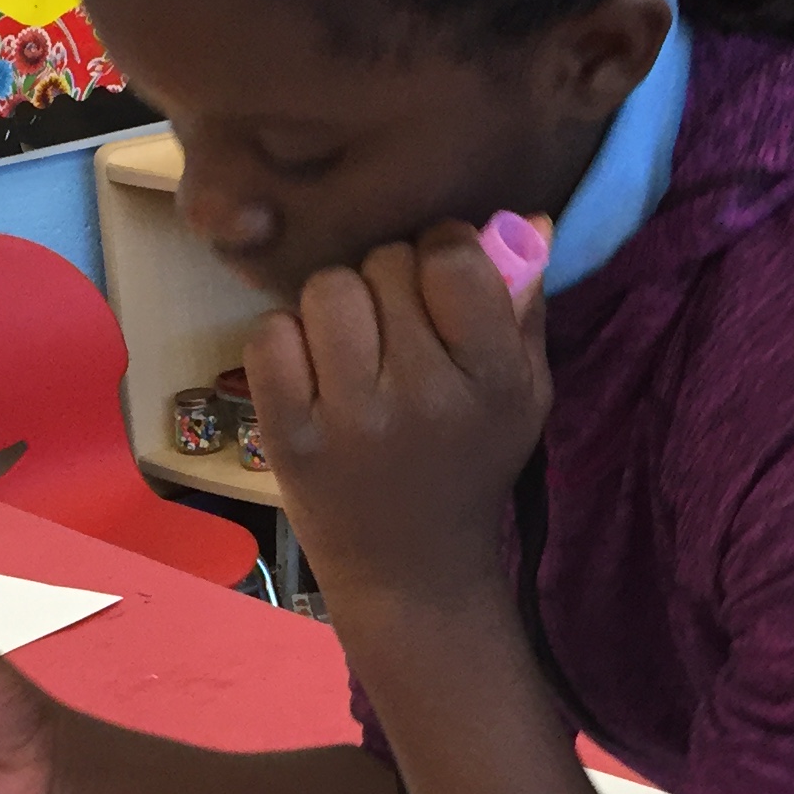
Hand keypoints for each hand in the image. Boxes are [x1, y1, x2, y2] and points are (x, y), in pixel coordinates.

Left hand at [246, 218, 551, 615]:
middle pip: (385, 265)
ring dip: (337, 306)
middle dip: (388, 283)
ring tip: (352, 348)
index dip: (440, 251)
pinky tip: (310, 372)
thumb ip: (523, 307)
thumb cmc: (469, 469)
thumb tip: (523, 218)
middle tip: (396, 331)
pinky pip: (270, 335)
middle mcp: (425, 397)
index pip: (452, 257)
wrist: (412, 574)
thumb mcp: (523, 396)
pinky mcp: (291, 440)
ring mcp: (353, 421)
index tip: (436, 282)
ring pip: (328, 288)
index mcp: (493, 380)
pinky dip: (285, 341)